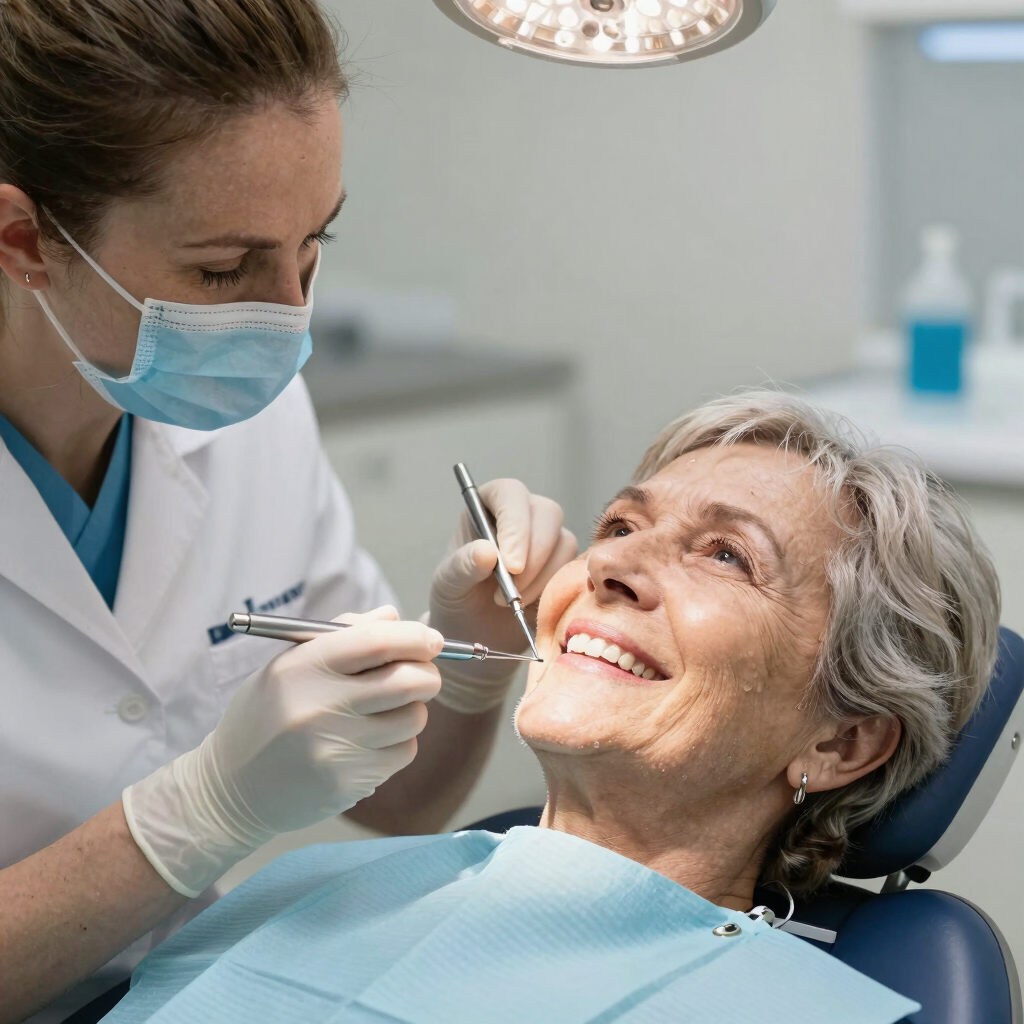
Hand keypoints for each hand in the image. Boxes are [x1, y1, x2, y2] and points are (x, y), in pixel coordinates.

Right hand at [122, 607, 442, 896]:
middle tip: (425, 673)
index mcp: (303, 667)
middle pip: (408, 680)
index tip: (432, 638)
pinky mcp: (349, 783)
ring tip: (385, 711)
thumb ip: (342, 635)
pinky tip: (370, 741)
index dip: (416, 637)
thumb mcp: (288, 664)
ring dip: (411, 710)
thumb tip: (394, 618)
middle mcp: (320, 706)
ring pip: (413, 718)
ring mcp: (336, 748)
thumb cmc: (266, 716)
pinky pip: (403, 753)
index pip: (377, 642)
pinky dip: (398, 743)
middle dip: (428, 673)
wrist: (231, 789)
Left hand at [429, 479, 576, 713]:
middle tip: (511, 592)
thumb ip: (462, 566)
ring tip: (511, 603)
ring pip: (564, 542)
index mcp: (488, 505)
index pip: (509, 494)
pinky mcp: (564, 565)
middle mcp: (522, 514)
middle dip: (534, 555)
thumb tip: (486, 552)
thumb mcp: (448, 585)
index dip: (515, 525)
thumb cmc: (456, 600)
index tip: (510, 565)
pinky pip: (574, 569)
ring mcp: (547, 538)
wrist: (475, 632)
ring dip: (541, 578)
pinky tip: (530, 606)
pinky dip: (554, 590)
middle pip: (547, 513)